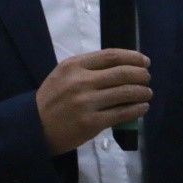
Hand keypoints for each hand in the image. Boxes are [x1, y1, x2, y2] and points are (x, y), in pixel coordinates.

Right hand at [36, 49, 151, 154]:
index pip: (111, 56)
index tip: (144, 61)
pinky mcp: (92, 123)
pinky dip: (136, 109)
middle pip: (122, 73)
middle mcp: (81, 81)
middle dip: (141, 75)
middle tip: (147, 78)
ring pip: (125, 93)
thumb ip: (88, 67)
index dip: (133, 57)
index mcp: (74, 65)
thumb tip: (122, 65)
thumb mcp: (63, 74)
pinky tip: (142, 107)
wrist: (34, 127)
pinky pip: (122, 113)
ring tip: (147, 93)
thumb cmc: (52, 99)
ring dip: (142, 92)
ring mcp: (87, 102)